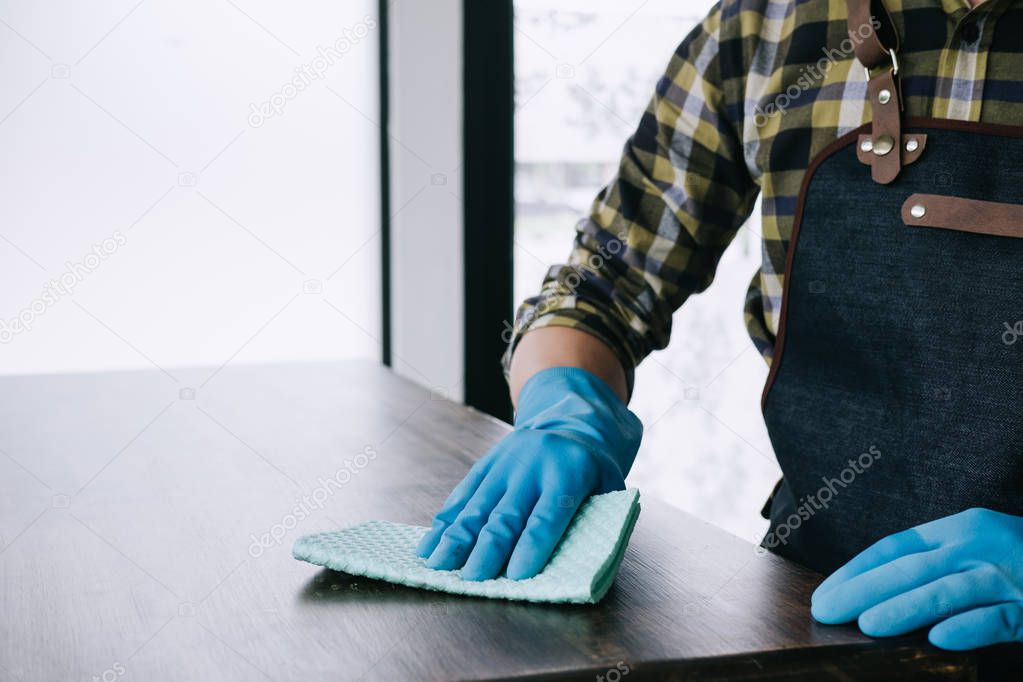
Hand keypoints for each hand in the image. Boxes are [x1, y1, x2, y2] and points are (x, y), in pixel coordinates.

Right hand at [416, 366, 641, 580]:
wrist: (570, 421)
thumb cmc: (593, 469)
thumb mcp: (609, 486)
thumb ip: (600, 519)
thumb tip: (581, 565)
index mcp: (568, 474)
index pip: (547, 516)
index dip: (531, 546)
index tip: (517, 574)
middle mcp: (531, 468)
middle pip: (506, 514)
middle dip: (487, 548)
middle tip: (472, 578)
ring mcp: (504, 464)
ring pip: (477, 505)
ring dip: (457, 538)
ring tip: (439, 564)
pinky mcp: (485, 465)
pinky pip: (462, 495)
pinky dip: (445, 522)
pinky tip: (430, 544)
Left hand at [811, 507, 1022, 649]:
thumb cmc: (1020, 558)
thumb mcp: (976, 547)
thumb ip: (935, 563)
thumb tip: (873, 591)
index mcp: (959, 528)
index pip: (894, 547)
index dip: (856, 570)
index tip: (824, 592)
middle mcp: (979, 546)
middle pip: (910, 568)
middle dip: (862, 590)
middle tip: (825, 610)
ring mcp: (1008, 578)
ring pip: (946, 592)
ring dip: (905, 608)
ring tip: (867, 624)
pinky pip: (997, 620)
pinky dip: (967, 628)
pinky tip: (938, 640)